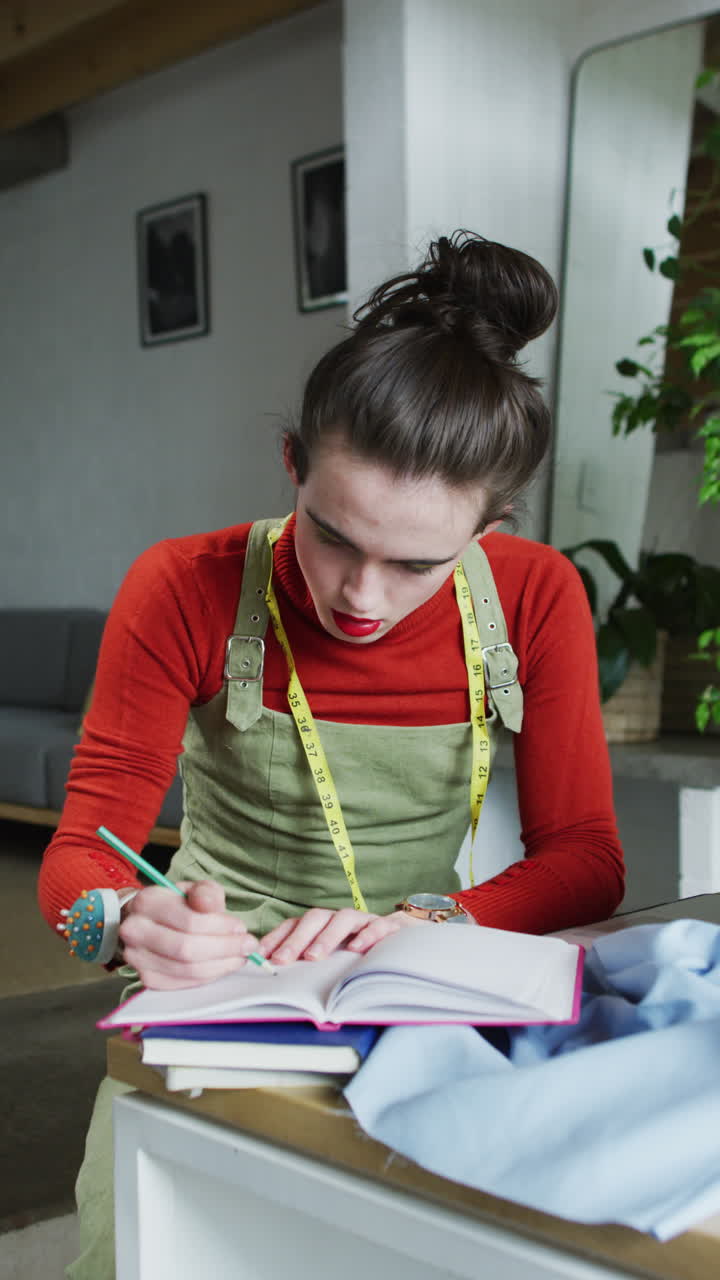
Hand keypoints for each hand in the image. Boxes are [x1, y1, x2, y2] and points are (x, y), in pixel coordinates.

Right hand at [119, 880, 259, 989]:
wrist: (147, 921)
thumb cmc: (176, 905)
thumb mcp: (193, 890)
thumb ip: (206, 893)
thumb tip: (213, 905)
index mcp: (148, 902)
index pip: (189, 921)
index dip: (220, 927)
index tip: (241, 928)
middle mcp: (136, 931)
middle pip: (187, 949)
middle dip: (224, 949)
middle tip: (247, 946)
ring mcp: (138, 958)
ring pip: (186, 970)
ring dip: (219, 966)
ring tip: (238, 957)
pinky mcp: (146, 978)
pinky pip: (182, 984)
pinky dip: (207, 977)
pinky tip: (220, 966)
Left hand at [258, 906, 426, 964]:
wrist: (401, 939)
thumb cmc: (358, 951)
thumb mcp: (331, 958)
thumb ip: (307, 961)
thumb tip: (274, 972)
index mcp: (321, 924)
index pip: (294, 924)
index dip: (277, 937)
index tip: (261, 954)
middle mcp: (338, 918)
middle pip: (313, 919)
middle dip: (295, 940)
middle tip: (282, 960)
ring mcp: (362, 920)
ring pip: (341, 919)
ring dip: (325, 937)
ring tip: (314, 957)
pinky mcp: (386, 926)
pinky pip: (375, 926)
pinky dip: (365, 935)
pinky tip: (356, 949)